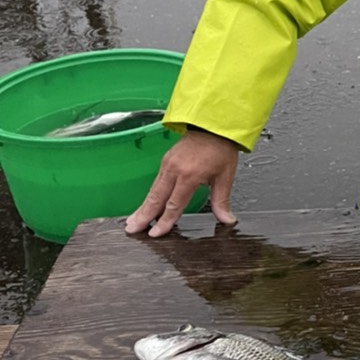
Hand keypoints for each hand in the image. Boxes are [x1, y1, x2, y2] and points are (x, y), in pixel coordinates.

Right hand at [125, 129, 239, 237]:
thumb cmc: (221, 148)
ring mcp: (168, 164)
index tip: (156, 233)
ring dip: (143, 207)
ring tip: (133, 221)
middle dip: (143, 216)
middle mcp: (175, 170)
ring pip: (153, 190)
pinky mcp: (166, 161)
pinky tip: (145, 204)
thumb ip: (222, 200)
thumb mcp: (225, 176)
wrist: (213, 125)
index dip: (165, 221)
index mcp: (190, 175)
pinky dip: (149, 195)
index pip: (174, 204)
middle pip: (156, 198)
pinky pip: (156, 182)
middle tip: (132, 230)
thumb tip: (226, 220)